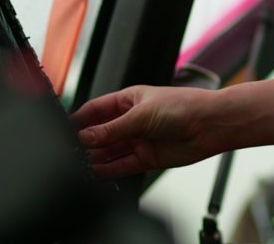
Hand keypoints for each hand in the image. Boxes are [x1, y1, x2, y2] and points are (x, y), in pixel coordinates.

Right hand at [71, 85, 219, 178]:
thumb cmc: (182, 106)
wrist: (210, 124)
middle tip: (69, 151)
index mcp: (128, 100)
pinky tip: (96, 172)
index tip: (63, 129)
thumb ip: (112, 129)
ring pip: (110, 151)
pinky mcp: (147, 157)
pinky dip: (109, 170)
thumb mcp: (141, 114)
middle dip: (86, 141)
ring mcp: (139, 139)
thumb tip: (86, 137)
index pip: (96, 110)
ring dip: (96, 157)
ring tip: (79, 164)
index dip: (80, 119)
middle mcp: (132, 120)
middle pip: (101, 132)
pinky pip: (122, 165)